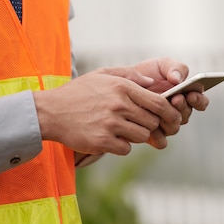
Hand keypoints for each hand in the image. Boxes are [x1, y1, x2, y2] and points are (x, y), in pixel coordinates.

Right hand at [33, 71, 181, 155]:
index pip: (159, 102)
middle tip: (138, 124)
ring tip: (121, 130)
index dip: (170, 112)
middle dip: (149, 124)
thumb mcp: (102, 75)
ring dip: (135, 136)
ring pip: (141, 136)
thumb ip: (130, 75)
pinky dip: (120, 146)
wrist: (50, 112)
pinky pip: (125, 149)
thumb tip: (152, 83)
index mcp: (123, 87)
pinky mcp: (102, 141)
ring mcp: (111, 124)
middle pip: (152, 121)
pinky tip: (109, 138)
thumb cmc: (78, 92)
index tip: (173, 118)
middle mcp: (119, 105)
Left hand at [132, 58, 209, 147]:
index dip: (198, 100)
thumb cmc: (148, 73)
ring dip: (169, 120)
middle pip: (186, 116)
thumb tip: (178, 80)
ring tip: (159, 111)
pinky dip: (157, 135)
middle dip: (182, 107)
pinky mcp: (154, 134)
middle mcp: (179, 112)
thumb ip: (175, 68)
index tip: (190, 94)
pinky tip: (150, 126)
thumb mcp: (163, 64)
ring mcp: (166, 124)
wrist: (124, 85)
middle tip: (175, 99)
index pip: (201, 102)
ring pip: (174, 128)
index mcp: (187, 95)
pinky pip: (160, 141)